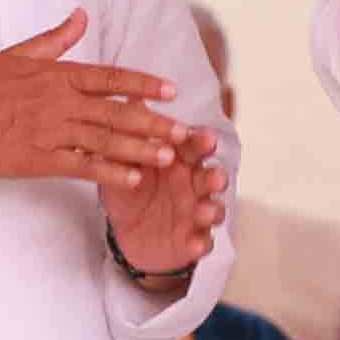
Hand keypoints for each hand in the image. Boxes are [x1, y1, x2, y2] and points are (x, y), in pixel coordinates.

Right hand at [0, 11, 189, 193]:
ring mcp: (51, 132)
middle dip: (153, 123)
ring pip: (105, 140)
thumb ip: (57, 38)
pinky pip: (82, 166)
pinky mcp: (40, 159)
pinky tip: (132, 179)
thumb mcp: (19, 53)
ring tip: (168, 156)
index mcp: (58, 76)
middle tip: (184, 133)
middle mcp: (60, 103)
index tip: (170, 91)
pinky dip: (109, 172)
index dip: (143, 84)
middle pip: (116, 113)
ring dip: (139, 149)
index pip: (110, 78)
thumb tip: (82, 16)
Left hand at [106, 127, 227, 278]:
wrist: (129, 234)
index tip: (205, 137)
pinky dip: (201, 243)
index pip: (194, 147)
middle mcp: (194, 186)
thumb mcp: (124, 164)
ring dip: (212, 209)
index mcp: (179, 162)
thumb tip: (128, 96)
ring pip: (213, 209)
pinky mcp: (194, 241)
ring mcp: (197, 214)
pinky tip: (197, 243)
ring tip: (205, 210)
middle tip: (213, 174)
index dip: (201, 143)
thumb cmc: (131, 190)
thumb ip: (130, 137)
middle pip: (210, 177)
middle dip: (214, 176)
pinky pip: (202, 243)